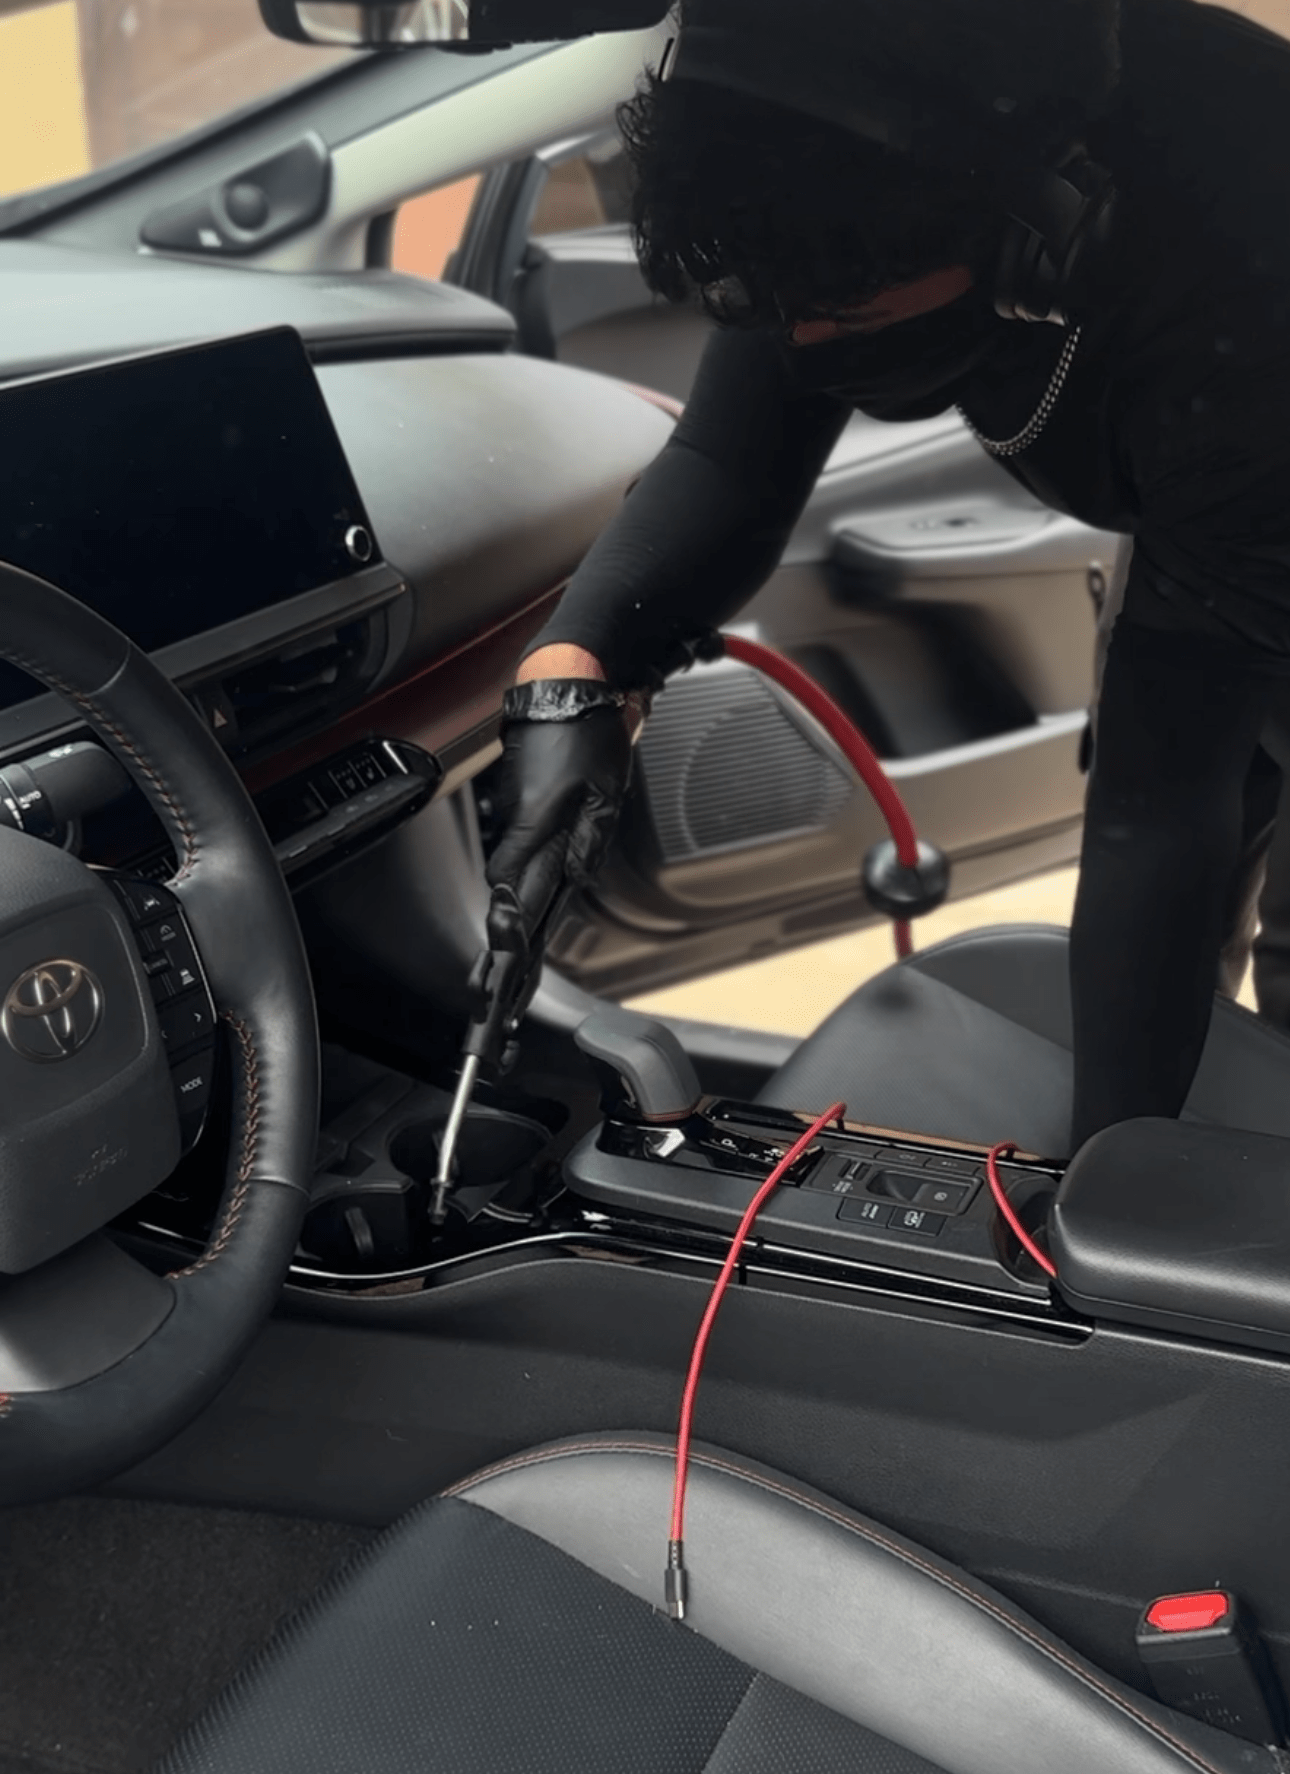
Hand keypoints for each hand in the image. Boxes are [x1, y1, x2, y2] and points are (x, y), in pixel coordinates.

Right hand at [486, 651, 634, 948]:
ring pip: (517, 861)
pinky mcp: (520, 793)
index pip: (516, 889)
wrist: (567, 679)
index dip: (512, 927)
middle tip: (512, 969)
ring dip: (524, 893)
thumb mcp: (606, 791)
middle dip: (513, 925)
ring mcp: (515, 805)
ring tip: (524, 939)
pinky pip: (522, 838)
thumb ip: (591, 839)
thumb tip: (576, 875)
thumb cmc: (588, 728)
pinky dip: (529, 862)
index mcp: (535, 823)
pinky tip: (541, 879)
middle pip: (511, 883)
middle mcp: (516, 818)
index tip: (507, 960)